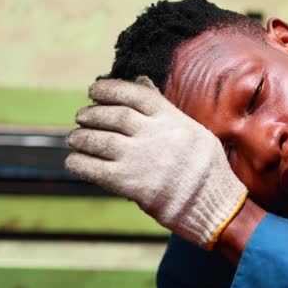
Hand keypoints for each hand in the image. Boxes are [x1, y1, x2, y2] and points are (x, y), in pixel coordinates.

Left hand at [65, 77, 247, 249]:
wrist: (213, 204)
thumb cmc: (207, 169)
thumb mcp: (194, 131)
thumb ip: (166, 109)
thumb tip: (142, 83)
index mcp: (172, 120)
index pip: (135, 93)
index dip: (109, 88)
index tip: (94, 90)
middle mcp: (154, 135)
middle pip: (113, 115)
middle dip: (92, 113)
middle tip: (81, 116)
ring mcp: (141, 158)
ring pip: (99, 139)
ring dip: (81, 137)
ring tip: (74, 137)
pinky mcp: (130, 183)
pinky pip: (94, 168)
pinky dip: (79, 162)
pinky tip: (74, 161)